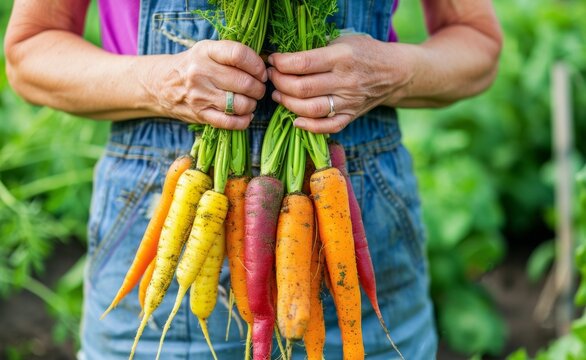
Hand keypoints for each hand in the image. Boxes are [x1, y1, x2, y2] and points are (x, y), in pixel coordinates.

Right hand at [146, 40, 267, 129]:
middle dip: (259, 88)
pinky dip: (243, 120)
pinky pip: (230, 122)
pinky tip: (245, 115)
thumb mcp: (207, 50)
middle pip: (244, 83)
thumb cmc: (194, 65)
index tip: (261, 72)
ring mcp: (199, 95)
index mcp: (205, 51)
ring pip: (240, 104)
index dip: (257, 65)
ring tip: (250, 101)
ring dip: (252, 105)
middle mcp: (201, 72)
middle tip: (258, 89)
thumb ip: (232, 55)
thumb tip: (264, 66)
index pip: (239, 55)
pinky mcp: (200, 115)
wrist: (162, 84)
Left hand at [267, 35, 412, 132]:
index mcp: (342, 56)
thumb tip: (284, 56)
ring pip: (310, 109)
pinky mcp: (351, 116)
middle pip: (302, 88)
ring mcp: (349, 102)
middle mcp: (345, 81)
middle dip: (280, 83)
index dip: (281, 63)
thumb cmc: (365, 52)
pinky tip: (295, 119)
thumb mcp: (344, 40)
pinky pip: (327, 127)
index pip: (303, 63)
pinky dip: (308, 126)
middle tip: (272, 77)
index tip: (273, 61)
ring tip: (279, 95)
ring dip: (288, 103)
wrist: (394, 73)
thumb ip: (317, 48)